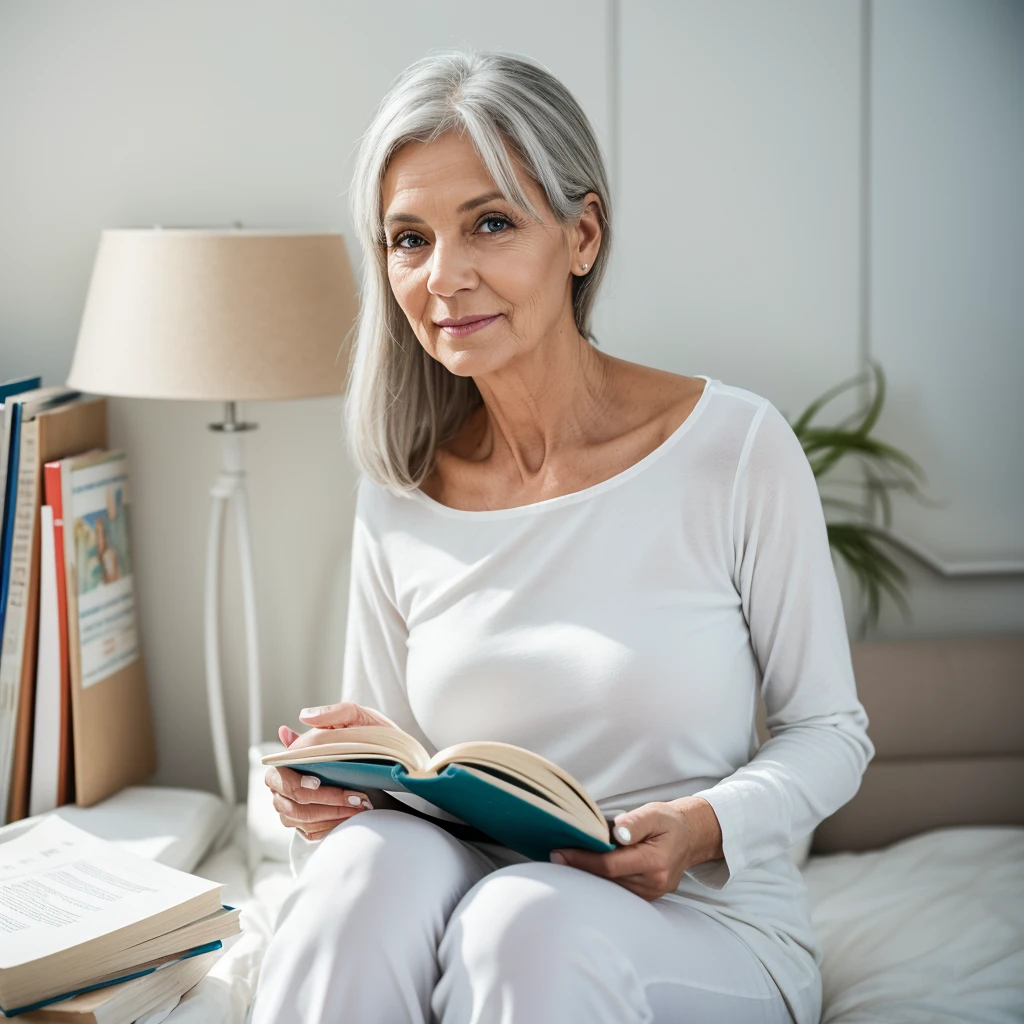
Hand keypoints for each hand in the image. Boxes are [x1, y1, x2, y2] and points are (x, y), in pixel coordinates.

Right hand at [264, 701, 395, 840]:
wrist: (392, 755)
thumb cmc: (368, 734)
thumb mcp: (357, 717)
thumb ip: (333, 713)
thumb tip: (305, 716)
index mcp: (291, 757)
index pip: (280, 776)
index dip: (297, 782)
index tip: (319, 782)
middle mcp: (287, 783)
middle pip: (289, 804)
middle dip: (323, 802)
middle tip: (355, 797)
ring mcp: (296, 805)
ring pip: (300, 820)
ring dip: (331, 815)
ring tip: (360, 806)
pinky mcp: (310, 821)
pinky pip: (312, 832)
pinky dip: (332, 826)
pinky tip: (352, 817)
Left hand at [549, 797, 723, 900]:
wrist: (689, 838)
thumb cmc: (668, 823)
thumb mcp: (654, 813)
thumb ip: (636, 822)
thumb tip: (618, 832)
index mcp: (655, 863)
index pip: (610, 866)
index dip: (582, 860)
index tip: (559, 852)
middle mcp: (653, 884)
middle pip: (607, 880)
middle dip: (579, 868)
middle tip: (553, 856)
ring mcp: (650, 894)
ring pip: (610, 888)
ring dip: (587, 876)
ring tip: (564, 860)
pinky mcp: (646, 897)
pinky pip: (617, 890)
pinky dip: (600, 880)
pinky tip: (584, 868)